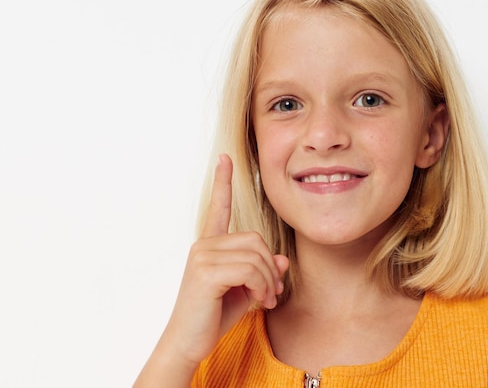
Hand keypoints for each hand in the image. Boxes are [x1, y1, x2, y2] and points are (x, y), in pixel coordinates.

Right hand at [161, 154, 288, 366]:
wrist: (189, 343)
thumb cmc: (214, 316)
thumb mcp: (245, 291)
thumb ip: (262, 271)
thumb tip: (282, 259)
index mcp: (210, 245)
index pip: (218, 207)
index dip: (223, 182)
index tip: (225, 158)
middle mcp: (204, 245)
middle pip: (256, 240)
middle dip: (271, 268)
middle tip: (272, 293)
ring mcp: (203, 256)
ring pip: (256, 256)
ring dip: (269, 281)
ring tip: (267, 300)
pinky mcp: (206, 272)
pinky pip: (250, 269)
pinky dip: (262, 287)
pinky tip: (260, 302)